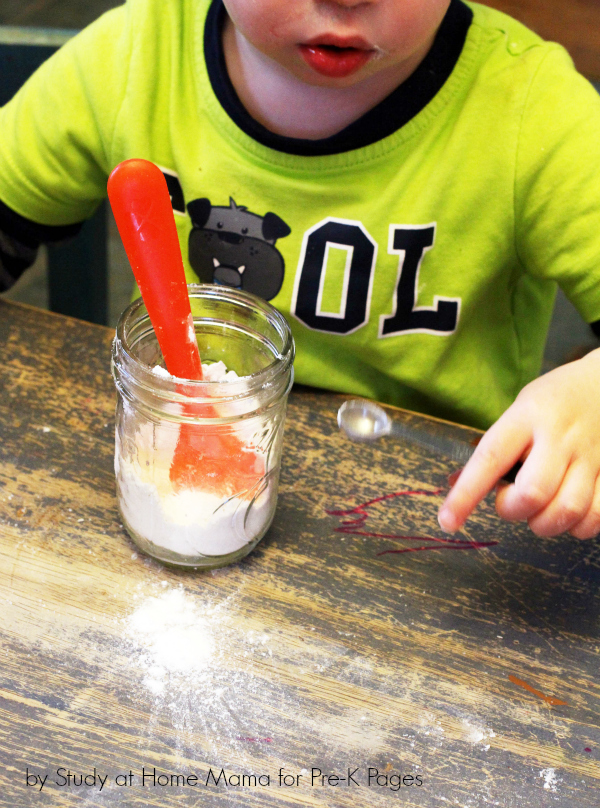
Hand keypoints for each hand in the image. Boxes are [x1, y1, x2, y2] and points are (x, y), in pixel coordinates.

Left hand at [438, 348, 599, 538]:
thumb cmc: (554, 402)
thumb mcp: (519, 410)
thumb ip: (495, 447)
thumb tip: (455, 483)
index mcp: (527, 415)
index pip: (490, 458)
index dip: (466, 495)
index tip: (447, 521)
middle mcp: (560, 436)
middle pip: (533, 492)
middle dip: (513, 510)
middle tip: (512, 501)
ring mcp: (592, 455)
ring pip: (566, 510)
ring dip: (544, 523)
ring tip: (540, 510)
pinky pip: (595, 517)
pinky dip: (577, 527)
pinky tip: (569, 514)